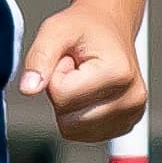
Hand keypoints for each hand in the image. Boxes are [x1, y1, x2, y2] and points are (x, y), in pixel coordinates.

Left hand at [17, 0, 145, 141]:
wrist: (111, 27)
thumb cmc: (84, 27)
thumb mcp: (55, 30)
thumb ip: (39, 58)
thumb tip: (28, 89)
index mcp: (118, 73)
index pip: (63, 96)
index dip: (55, 77)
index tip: (69, 60)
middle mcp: (133, 98)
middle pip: (71, 120)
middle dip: (63, 95)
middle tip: (75, 71)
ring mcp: (133, 114)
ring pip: (77, 131)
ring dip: (71, 107)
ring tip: (83, 81)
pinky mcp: (128, 124)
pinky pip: (87, 135)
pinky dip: (80, 117)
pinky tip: (91, 94)